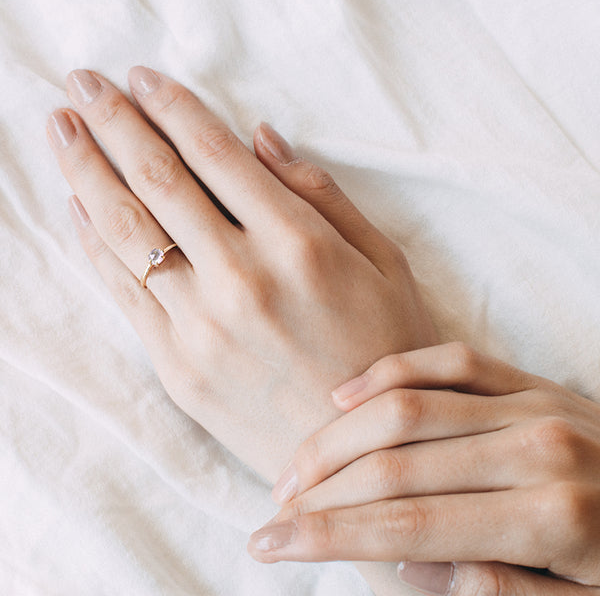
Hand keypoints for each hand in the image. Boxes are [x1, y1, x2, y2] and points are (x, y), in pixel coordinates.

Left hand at [47, 67, 436, 482]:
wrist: (359, 457)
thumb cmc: (385, 354)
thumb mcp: (384, 264)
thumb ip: (322, 196)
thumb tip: (261, 139)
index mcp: (301, 246)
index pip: (216, 156)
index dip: (174, 109)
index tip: (142, 79)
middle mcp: (243, 280)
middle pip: (158, 182)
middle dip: (113, 123)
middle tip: (83, 83)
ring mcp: (202, 328)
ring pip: (126, 232)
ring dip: (86, 172)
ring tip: (61, 129)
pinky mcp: (178, 370)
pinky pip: (125, 294)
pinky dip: (95, 245)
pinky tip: (77, 208)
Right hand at [248, 342, 599, 594]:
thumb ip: (501, 594)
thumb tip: (413, 562)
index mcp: (553, 518)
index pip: (409, 525)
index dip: (329, 535)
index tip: (271, 544)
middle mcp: (535, 447)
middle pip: (395, 462)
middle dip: (320, 488)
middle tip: (273, 510)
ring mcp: (531, 401)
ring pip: (408, 405)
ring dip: (338, 436)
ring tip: (295, 465)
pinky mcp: (525, 378)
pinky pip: (447, 360)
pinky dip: (389, 373)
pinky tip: (344, 395)